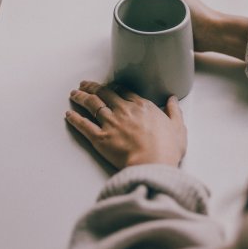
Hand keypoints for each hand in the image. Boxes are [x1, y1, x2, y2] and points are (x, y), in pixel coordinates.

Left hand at [65, 81, 186, 168]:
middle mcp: (124, 110)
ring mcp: (110, 123)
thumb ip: (174, 112)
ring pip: (92, 105)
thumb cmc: (167, 149)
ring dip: (81, 97)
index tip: (107, 86)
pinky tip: (68, 114)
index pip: (123, 91)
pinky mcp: (100, 138)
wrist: (153, 164)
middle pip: (104, 94)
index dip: (113, 87)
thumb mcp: (178, 128)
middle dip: (93, 87)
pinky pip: (83, 125)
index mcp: (142, 106)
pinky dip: (75, 118)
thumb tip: (173, 100)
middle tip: (84, 84)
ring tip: (74, 93)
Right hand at [129, 0, 247, 59]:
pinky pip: (153, 25)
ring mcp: (168, 11)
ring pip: (147, 14)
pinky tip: (146, 34)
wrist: (210, 33)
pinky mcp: (169, 25)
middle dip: (137, 8)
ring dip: (142, 20)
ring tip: (141, 27)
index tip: (130, 6)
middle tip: (134, 19)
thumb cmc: (196, 12)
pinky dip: (148, 28)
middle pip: (143, 0)